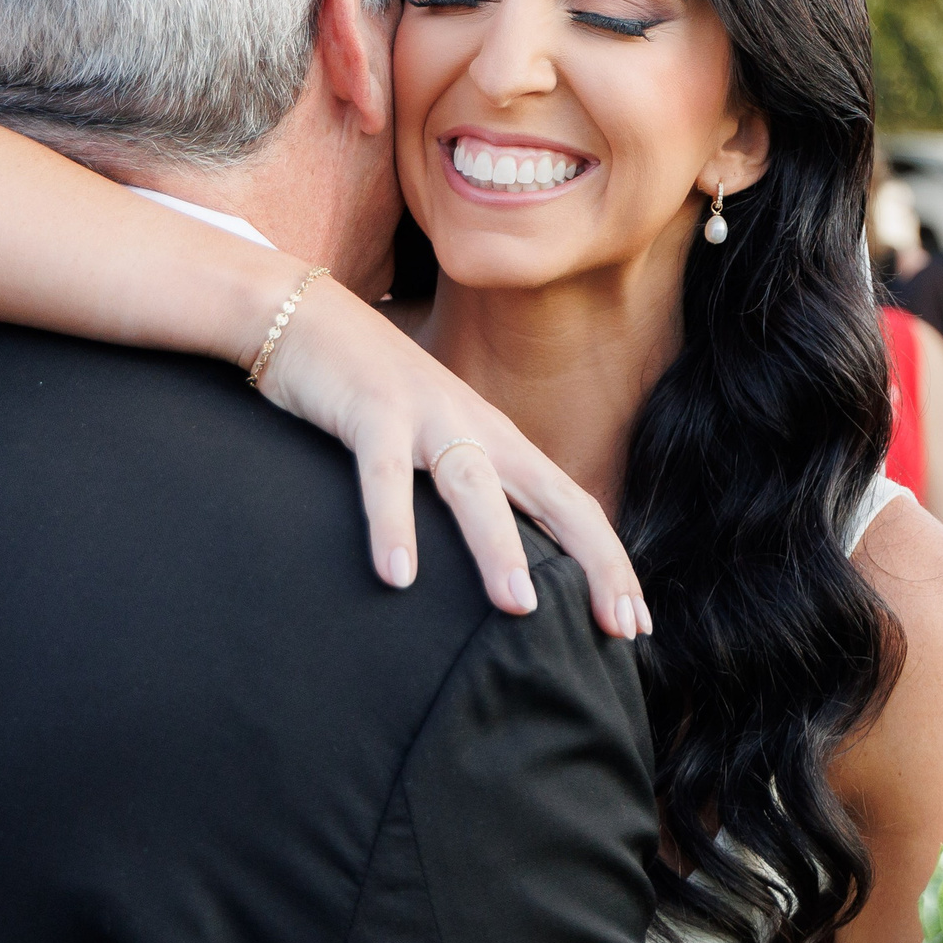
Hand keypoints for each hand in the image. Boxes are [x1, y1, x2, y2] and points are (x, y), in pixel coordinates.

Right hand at [257, 274, 649, 638]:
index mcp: (500, 444)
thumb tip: (500, 571)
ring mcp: (426, 416)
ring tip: (520, 606)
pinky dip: (392, 522)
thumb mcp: (435, 447)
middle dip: (594, 561)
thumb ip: (469, 497)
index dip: (609, 563)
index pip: (573, 508)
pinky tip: (398, 576)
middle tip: (622, 626)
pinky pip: (383, 473)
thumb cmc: (375, 398)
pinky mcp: (370, 410)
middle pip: (554, 498)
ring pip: (474, 486)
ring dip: (498, 546)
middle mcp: (478, 429)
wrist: (305, 317)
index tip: (636, 626)